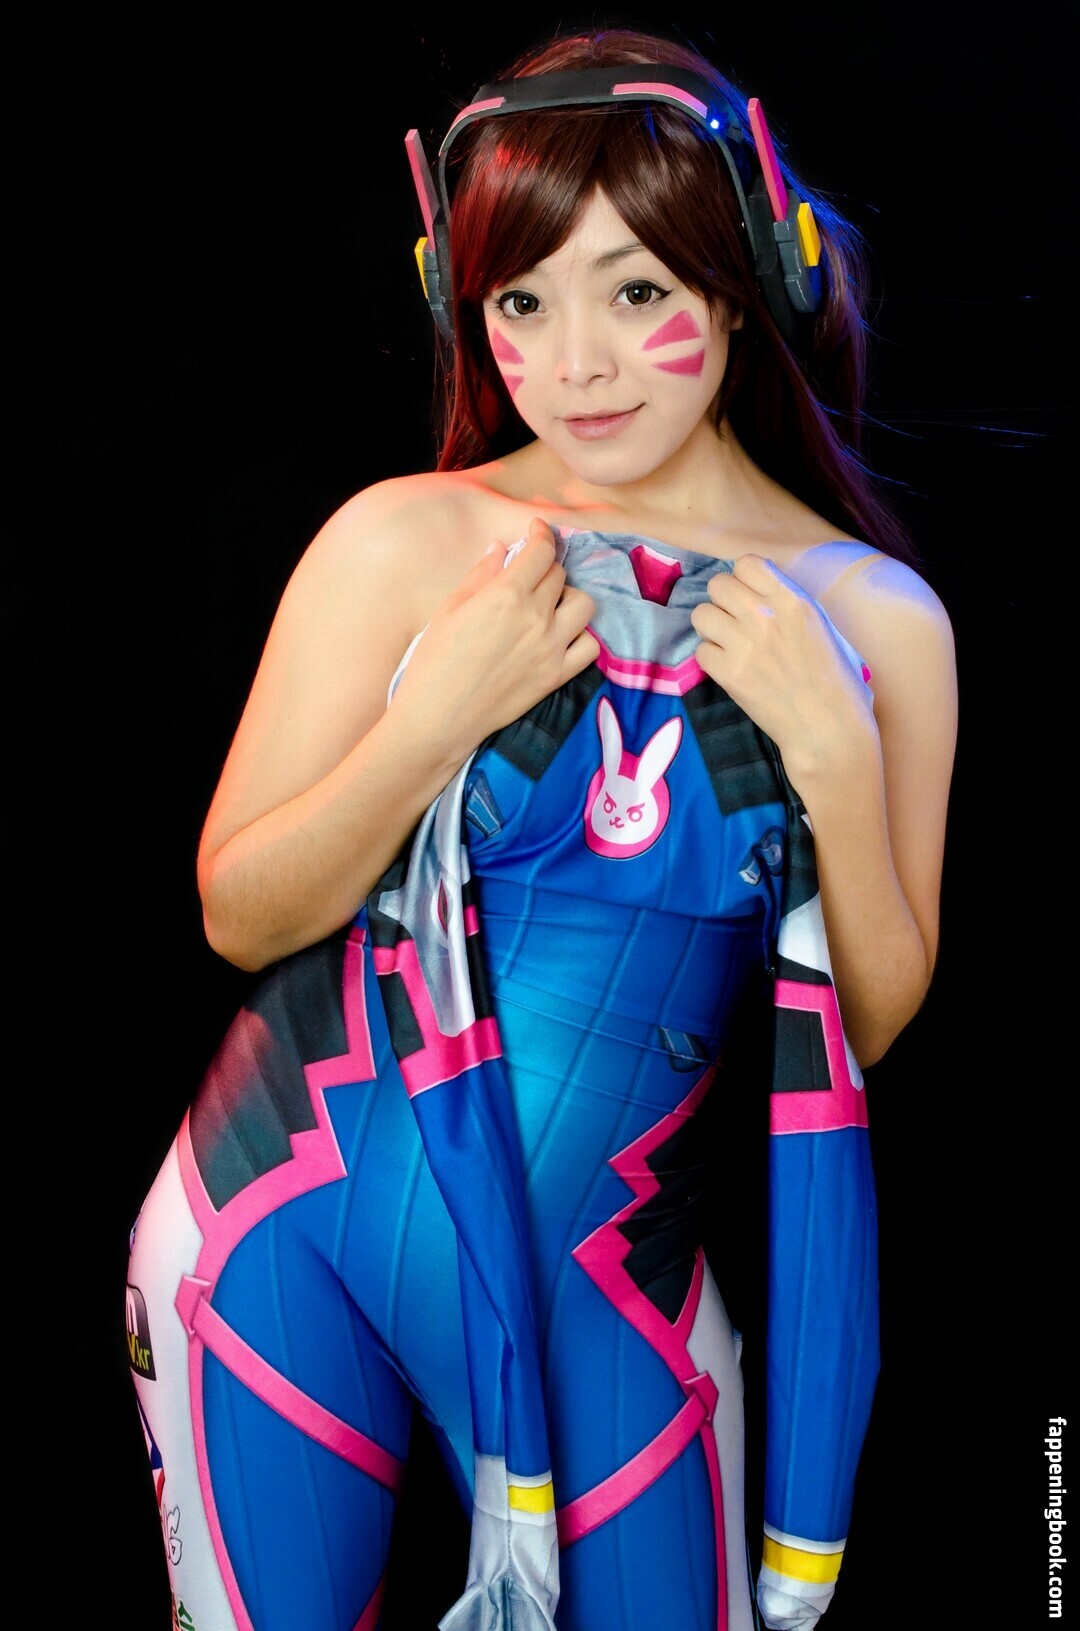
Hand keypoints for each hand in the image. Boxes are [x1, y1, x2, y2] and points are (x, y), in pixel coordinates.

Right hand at [392, 517, 598, 756]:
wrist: (439, 716)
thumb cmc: (435, 661)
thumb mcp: (450, 608)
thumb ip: (480, 574)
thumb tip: (501, 548)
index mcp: (506, 593)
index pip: (541, 551)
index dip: (541, 534)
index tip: (537, 531)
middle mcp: (536, 616)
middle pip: (559, 575)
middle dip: (545, 569)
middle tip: (529, 577)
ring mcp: (551, 647)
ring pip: (584, 604)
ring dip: (568, 597)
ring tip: (549, 606)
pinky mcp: (557, 675)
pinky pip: (590, 646)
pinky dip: (581, 636)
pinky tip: (562, 636)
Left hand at [689, 553, 876, 792]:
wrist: (829, 728)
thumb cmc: (838, 682)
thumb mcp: (823, 627)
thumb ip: (791, 605)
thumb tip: (762, 594)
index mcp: (794, 599)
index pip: (746, 563)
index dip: (743, 580)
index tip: (748, 597)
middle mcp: (765, 615)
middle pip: (717, 585)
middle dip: (723, 603)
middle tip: (735, 624)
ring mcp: (744, 643)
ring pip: (701, 615)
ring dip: (712, 630)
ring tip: (729, 646)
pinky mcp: (729, 673)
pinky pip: (700, 652)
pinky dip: (711, 661)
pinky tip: (730, 670)